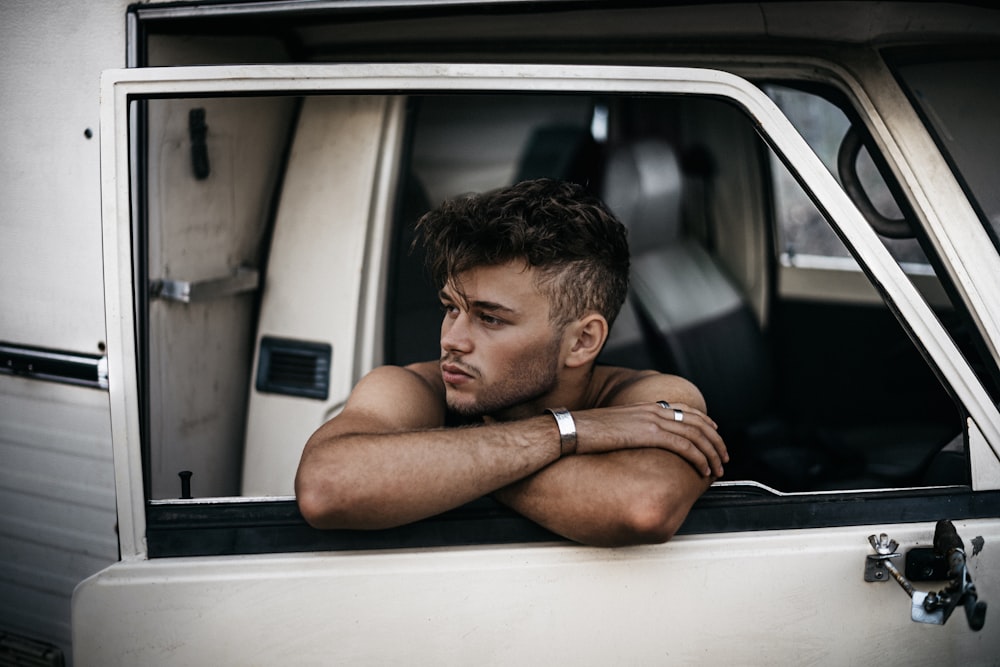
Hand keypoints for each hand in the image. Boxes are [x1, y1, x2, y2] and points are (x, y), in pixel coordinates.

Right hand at [572, 402, 727, 476]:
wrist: (570, 430)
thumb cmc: (585, 433)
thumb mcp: (614, 428)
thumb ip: (632, 431)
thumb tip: (638, 443)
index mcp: (646, 406)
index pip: (686, 411)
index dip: (706, 424)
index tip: (716, 436)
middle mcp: (653, 410)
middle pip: (697, 422)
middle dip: (715, 442)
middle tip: (724, 458)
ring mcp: (652, 420)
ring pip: (696, 435)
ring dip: (711, 453)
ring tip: (718, 470)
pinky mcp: (648, 434)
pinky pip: (684, 446)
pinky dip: (699, 458)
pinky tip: (703, 471)